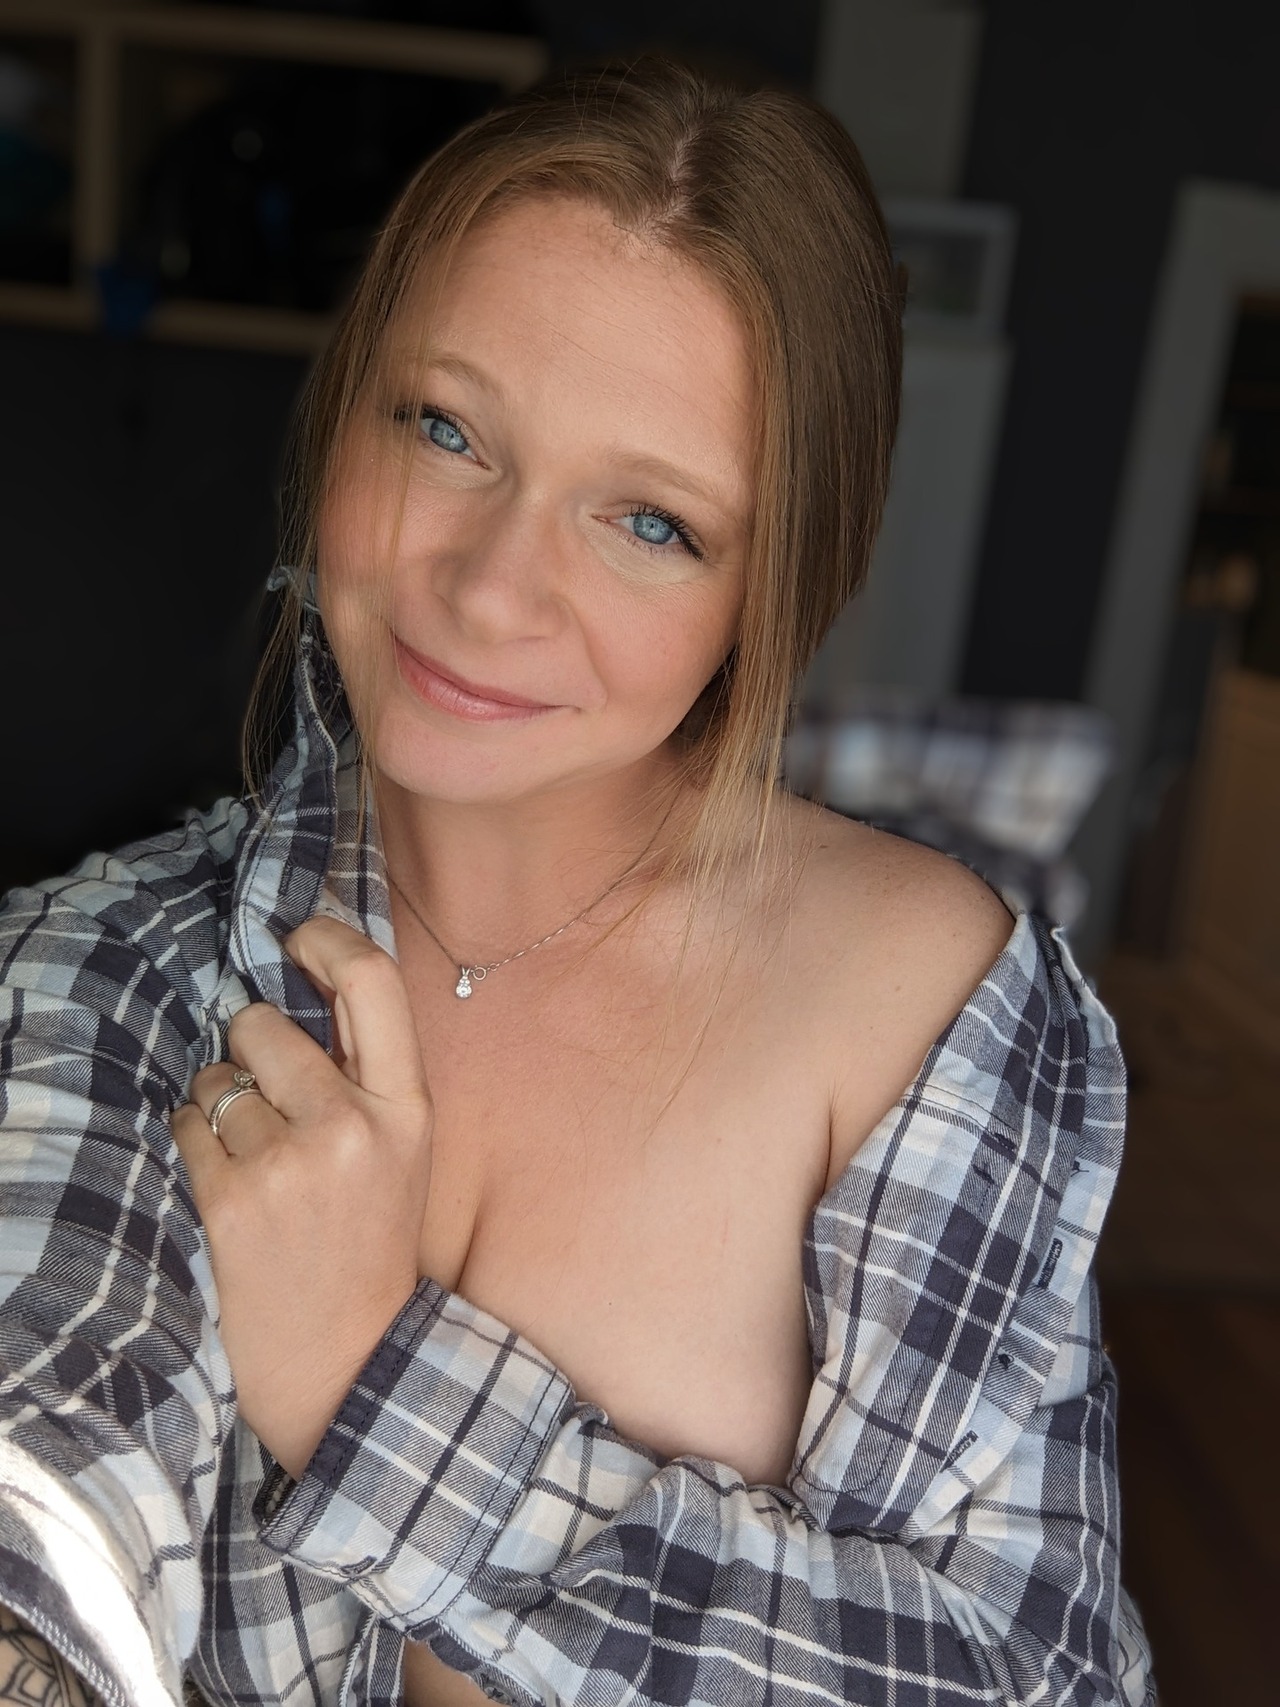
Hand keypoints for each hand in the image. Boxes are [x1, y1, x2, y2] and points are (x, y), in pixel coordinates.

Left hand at [172, 917, 432, 1479]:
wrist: (348, 1365)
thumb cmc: (371, 1248)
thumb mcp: (403, 1153)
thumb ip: (367, 1074)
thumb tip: (307, 984)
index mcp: (408, 1108)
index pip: (372, 981)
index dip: (326, 939)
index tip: (296, 938)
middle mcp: (353, 1127)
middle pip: (265, 1026)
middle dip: (246, 1047)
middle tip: (261, 1091)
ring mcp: (290, 1165)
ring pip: (216, 1082)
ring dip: (217, 1107)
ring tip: (251, 1159)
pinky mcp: (232, 1202)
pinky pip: (188, 1128)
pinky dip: (195, 1146)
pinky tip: (227, 1186)